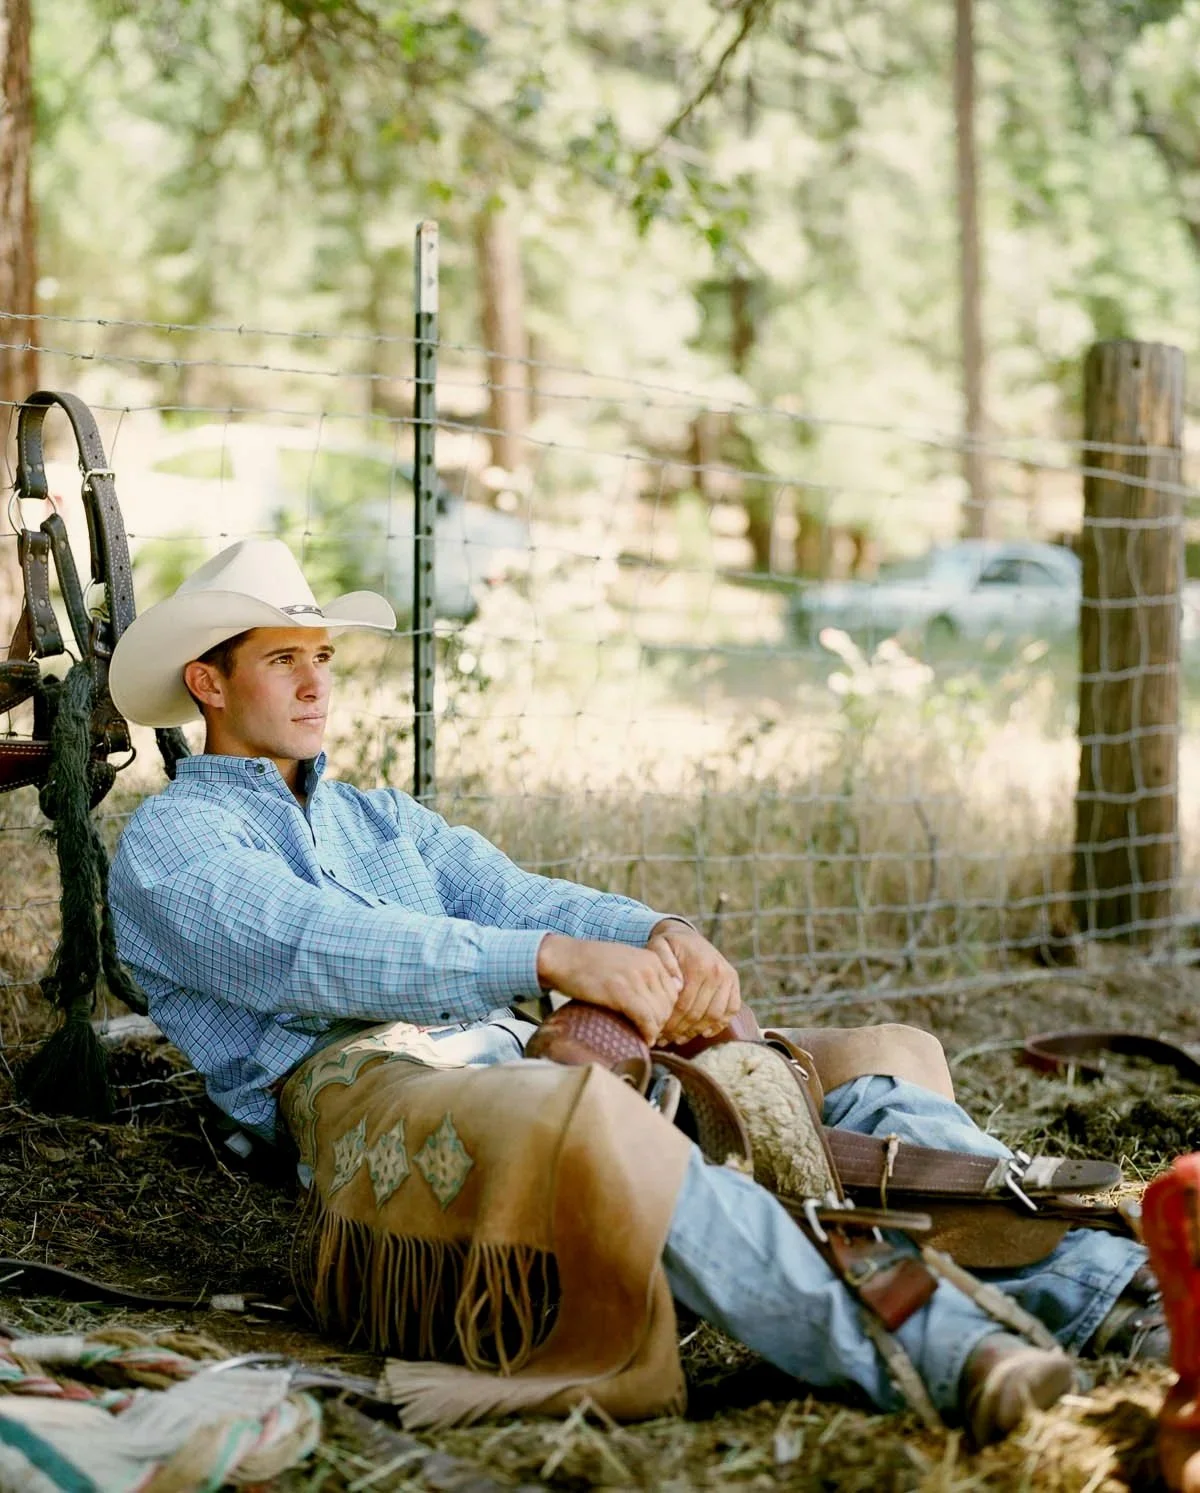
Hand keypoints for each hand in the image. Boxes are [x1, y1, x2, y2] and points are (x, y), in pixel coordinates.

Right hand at [536, 933, 683, 1044]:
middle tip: (650, 1033)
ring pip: (660, 1014)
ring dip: (654, 1030)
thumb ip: (647, 973)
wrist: (564, 958)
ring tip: (645, 1037)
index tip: (655, 1022)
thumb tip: (671, 994)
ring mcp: (636, 979)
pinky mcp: (622, 993)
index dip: (666, 1011)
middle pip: (669, 1005)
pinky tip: (643, 1039)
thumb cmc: (591, 963)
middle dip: (662, 1022)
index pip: (674, 992)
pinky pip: (646, 1019)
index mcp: (652, 958)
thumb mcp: (626, 960)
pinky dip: (647, 1033)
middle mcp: (648, 966)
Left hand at [649, 921, 740, 1044]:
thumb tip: (676, 984)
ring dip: (697, 1031)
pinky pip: (731, 1010)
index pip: (684, 1005)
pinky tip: (703, 1032)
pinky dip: (719, 1024)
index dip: (670, 1022)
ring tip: (680, 1038)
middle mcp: (717, 972)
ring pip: (715, 1015)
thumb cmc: (669, 945)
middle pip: (698, 1013)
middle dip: (680, 1030)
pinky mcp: (734, 982)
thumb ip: (663, 962)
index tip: (658, 1031)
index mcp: (698, 966)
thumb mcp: (658, 946)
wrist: (687, 935)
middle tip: (665, 1039)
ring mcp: (728, 978)